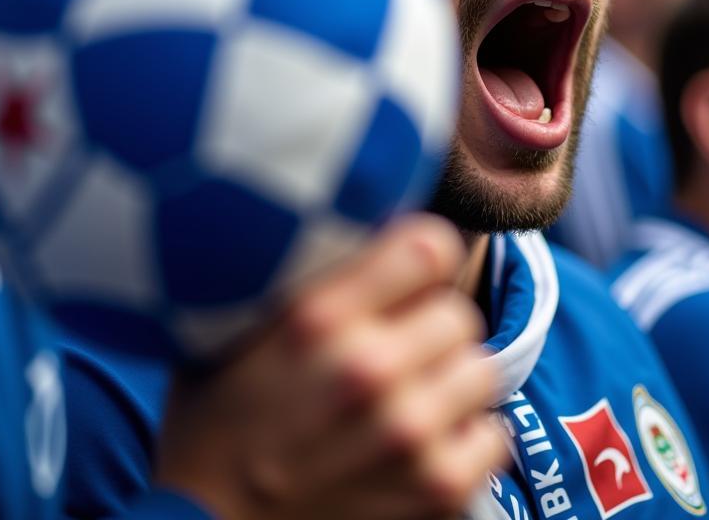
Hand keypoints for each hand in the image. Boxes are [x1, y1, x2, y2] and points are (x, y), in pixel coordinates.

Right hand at [154, 213, 506, 519]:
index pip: (428, 247)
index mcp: (319, 315)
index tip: (409, 272)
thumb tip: (361, 219)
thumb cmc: (217, 421)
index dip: (423, 256)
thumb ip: (297, 274)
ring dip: (449, 378)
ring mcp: (406, 432)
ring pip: (480, 368)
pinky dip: (466, 436)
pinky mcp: (434, 488)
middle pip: (457, 311)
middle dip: (430, 323)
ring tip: (410, 393)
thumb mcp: (233, 327)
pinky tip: (423, 439)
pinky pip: (492, 435)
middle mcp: (368, 368)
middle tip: (399, 344)